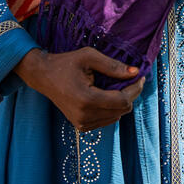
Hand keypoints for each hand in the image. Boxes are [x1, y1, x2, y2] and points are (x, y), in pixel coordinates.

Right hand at [15, 47, 144, 131]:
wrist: (43, 76)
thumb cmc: (66, 63)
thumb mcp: (89, 57)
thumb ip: (113, 66)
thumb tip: (135, 72)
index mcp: (86, 99)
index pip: (123, 101)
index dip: (135, 89)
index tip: (140, 76)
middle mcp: (84, 116)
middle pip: (122, 110)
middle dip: (130, 94)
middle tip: (130, 78)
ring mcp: (82, 124)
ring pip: (116, 116)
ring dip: (122, 102)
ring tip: (117, 85)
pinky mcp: (81, 126)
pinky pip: (107, 120)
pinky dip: (112, 108)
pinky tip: (107, 95)